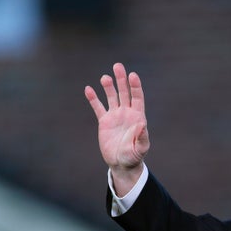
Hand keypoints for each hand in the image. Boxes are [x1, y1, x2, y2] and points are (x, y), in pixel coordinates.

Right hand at [85, 63, 149, 194]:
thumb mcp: (140, 149)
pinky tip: (88, 89)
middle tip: (118, 66)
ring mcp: (115, 116)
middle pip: (124, 92)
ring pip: (111, 97)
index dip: (135, 86)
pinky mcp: (104, 121)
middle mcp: (127, 113)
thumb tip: (142, 125)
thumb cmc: (134, 157)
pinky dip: (94, 99)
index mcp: (138, 117)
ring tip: (105, 78)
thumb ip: (142, 137)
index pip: (137, 97)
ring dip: (108, 86)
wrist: (122, 164)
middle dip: (121, 80)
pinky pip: (98, 107)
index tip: (132, 75)